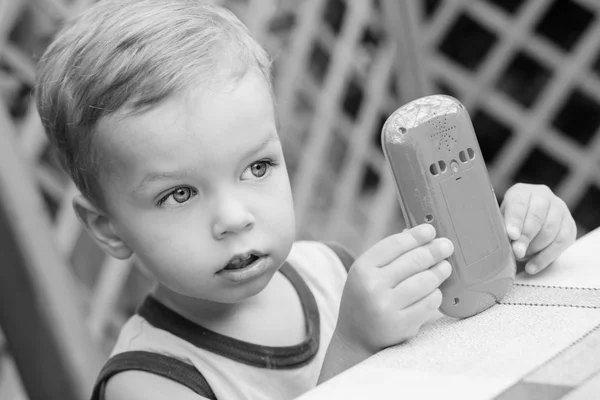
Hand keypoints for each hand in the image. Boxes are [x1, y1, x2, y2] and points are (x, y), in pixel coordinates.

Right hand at [334, 224, 452, 356]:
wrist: (355, 338)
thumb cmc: (364, 298)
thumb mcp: (366, 273)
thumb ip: (388, 255)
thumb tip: (417, 233)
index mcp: (362, 268)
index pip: (395, 244)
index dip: (416, 235)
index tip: (431, 230)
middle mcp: (373, 286)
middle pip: (415, 260)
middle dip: (435, 250)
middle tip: (446, 246)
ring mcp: (388, 307)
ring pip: (426, 281)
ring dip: (440, 271)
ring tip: (445, 267)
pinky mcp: (403, 325)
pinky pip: (430, 302)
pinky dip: (436, 294)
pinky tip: (434, 291)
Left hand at [501, 183, 575, 274]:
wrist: (527, 222)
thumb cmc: (509, 223)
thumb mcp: (501, 221)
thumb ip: (502, 229)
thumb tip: (504, 246)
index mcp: (522, 192)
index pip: (519, 204)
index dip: (515, 220)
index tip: (511, 235)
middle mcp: (543, 196)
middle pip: (537, 217)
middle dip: (526, 237)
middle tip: (517, 252)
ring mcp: (560, 208)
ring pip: (551, 230)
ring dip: (535, 248)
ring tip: (521, 258)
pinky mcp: (570, 224)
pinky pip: (561, 242)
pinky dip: (546, 257)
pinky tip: (533, 266)